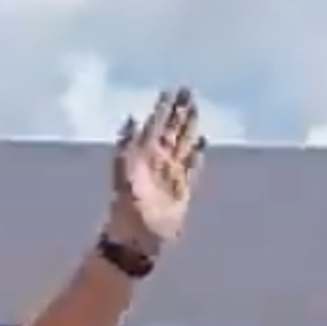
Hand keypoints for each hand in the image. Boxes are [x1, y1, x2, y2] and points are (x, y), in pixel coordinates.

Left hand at [105, 87, 205, 258]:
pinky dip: (197, 154)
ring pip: (183, 144)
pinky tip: (202, 142)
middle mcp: (158, 161)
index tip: (171, 89)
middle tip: (188, 89)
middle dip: (179, 111)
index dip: (164, 107)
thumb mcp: (124, 171)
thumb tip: (131, 118)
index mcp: (144, 154)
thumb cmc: (127, 205)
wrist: (136, 236)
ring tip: (195, 110)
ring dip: (189, 127)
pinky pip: (192, 167)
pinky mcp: (182, 190)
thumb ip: (129, 144)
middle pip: (172, 130)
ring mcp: (170, 175)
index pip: (157, 124)